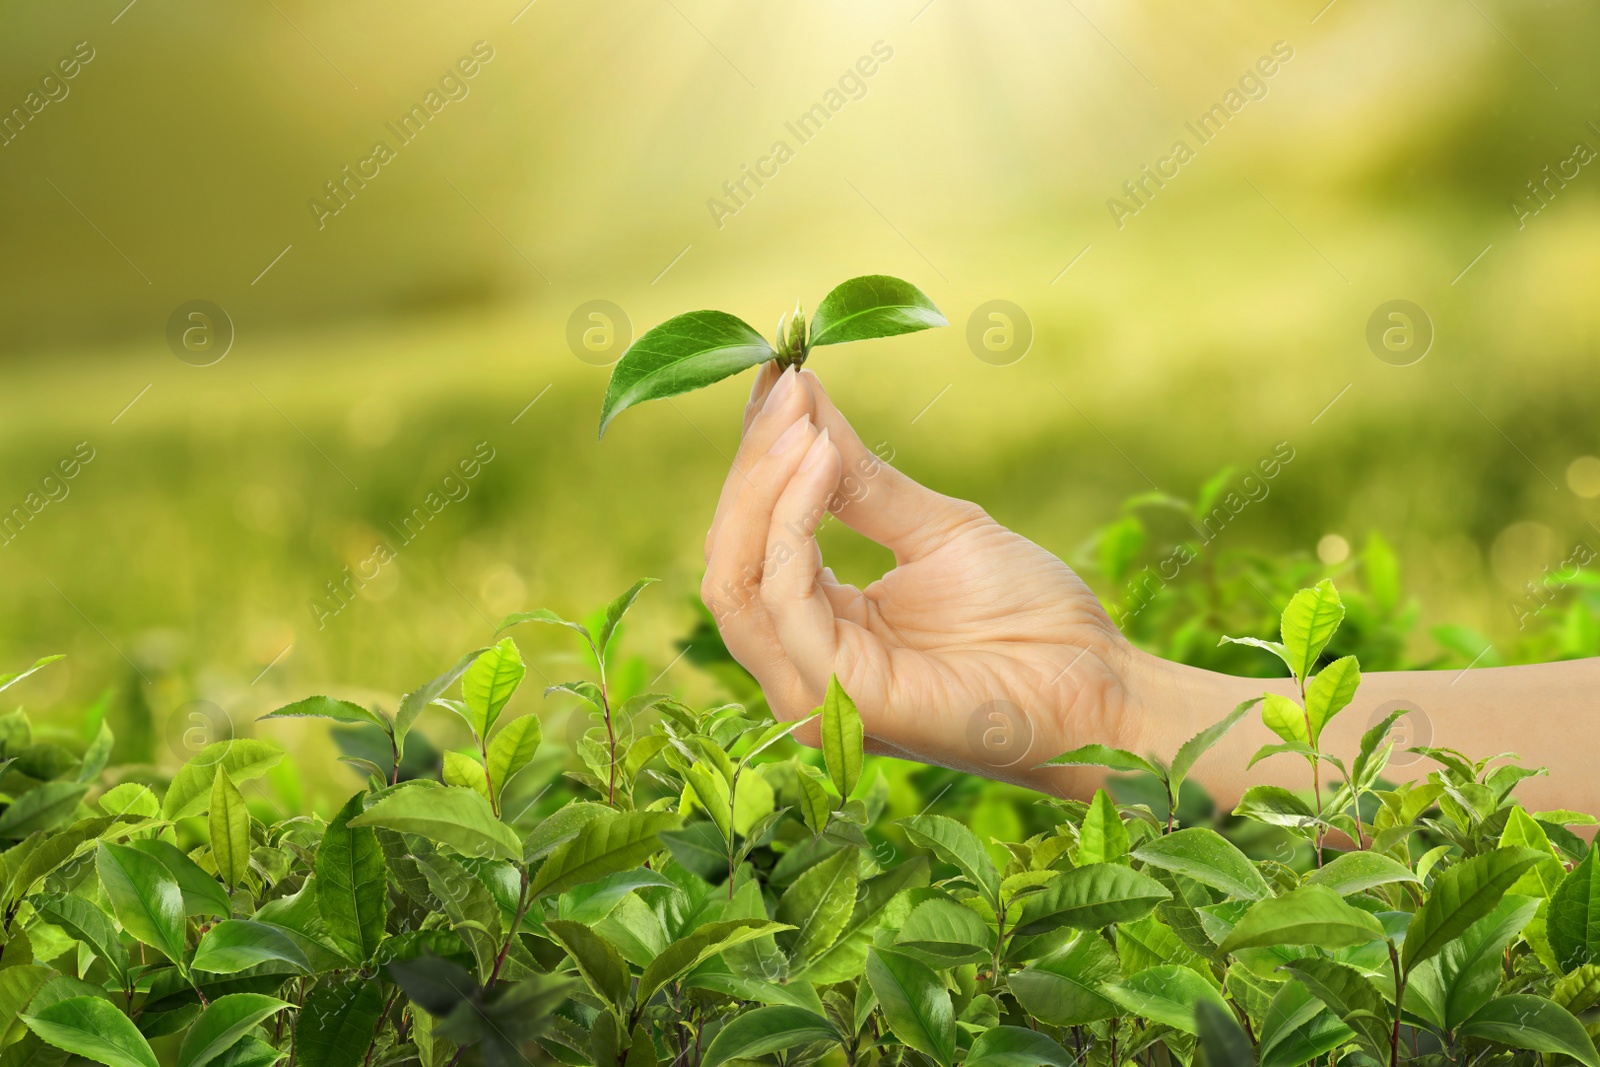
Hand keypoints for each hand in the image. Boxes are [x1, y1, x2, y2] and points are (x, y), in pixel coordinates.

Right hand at [701, 365, 1152, 790]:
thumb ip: (858, 480)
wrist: (1098, 685)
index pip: (751, 547)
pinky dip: (793, 521)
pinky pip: (785, 598)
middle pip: (731, 560)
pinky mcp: (837, 695)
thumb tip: (802, 398)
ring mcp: (812, 690)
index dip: (757, 461)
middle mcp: (799, 668)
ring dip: (764, 487)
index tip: (778, 379)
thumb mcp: (934, 529)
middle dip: (753, 466)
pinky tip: (823, 461)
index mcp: (817, 635)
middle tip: (787, 387)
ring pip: (738, 579)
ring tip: (804, 418)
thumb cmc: (1029, 619)